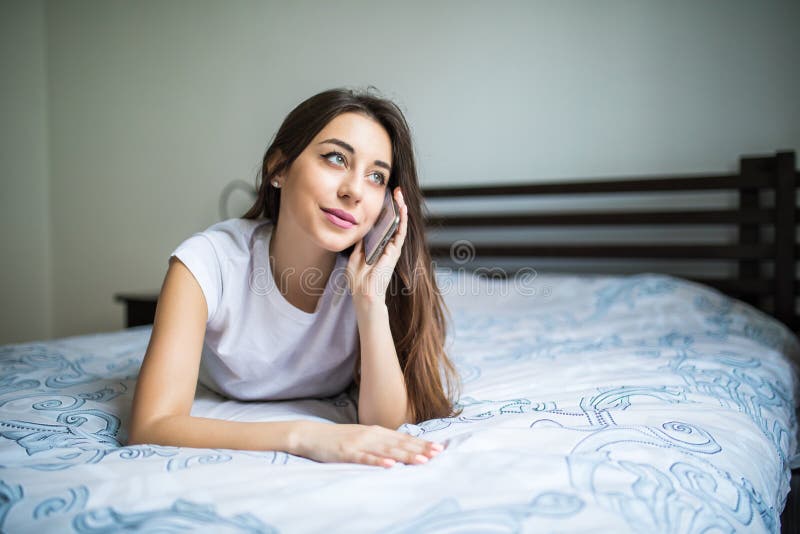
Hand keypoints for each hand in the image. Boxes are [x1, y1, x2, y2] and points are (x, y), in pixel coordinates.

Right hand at [292, 421, 442, 467]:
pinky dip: (378, 462)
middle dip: (420, 448)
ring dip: (405, 456)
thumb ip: (380, 441)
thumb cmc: (339, 438)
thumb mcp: (363, 436)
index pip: (403, 438)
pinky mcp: (347, 453)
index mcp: (376, 431)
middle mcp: (371, 435)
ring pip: (387, 451)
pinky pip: (365, 459)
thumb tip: (400, 448)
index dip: (421, 442)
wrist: (312, 435)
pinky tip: (390, 466)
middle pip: (399, 443)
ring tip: (422, 460)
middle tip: (438, 453)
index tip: (439, 447)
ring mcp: (359, 444)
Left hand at [345, 186, 407, 306]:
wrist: (364, 292)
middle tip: (394, 191)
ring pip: (398, 224)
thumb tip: (361, 229)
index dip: (383, 212)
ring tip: (399, 194)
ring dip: (400, 208)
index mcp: (376, 246)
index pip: (382, 225)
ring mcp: (392, 248)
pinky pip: (401, 232)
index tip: (382, 198)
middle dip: (394, 205)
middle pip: (392, 221)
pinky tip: (403, 208)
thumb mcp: (355, 256)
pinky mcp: (395, 251)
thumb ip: (360, 243)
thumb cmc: (358, 279)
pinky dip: (403, 220)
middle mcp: (386, 245)